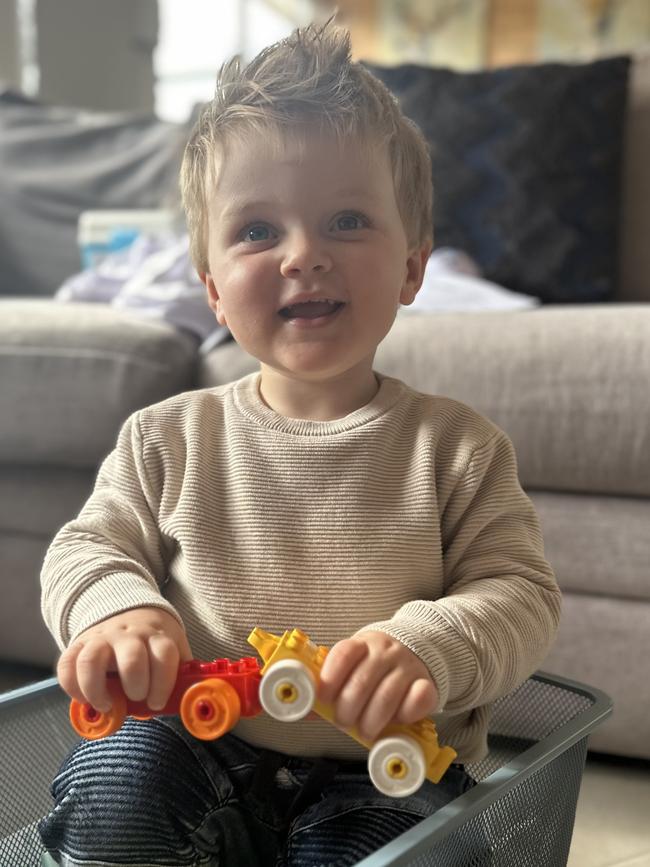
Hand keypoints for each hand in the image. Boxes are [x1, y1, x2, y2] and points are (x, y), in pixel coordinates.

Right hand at [57, 607, 191, 712]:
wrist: (128, 611)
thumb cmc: (153, 643)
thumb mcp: (174, 651)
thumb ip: (180, 676)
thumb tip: (187, 706)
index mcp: (157, 637)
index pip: (164, 655)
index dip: (163, 683)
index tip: (157, 702)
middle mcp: (129, 635)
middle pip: (132, 658)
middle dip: (135, 685)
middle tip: (136, 698)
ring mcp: (102, 638)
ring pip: (91, 660)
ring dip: (97, 689)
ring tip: (107, 705)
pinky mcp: (79, 643)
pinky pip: (66, 663)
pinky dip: (71, 686)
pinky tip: (84, 699)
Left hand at [318, 631, 437, 741]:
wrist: (415, 647)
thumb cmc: (374, 665)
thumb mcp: (351, 666)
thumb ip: (329, 686)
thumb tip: (300, 707)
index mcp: (361, 644)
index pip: (344, 654)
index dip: (330, 678)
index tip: (323, 698)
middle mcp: (385, 651)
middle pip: (362, 681)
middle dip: (348, 709)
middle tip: (344, 722)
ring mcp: (407, 665)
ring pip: (388, 694)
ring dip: (372, 720)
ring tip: (366, 730)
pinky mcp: (427, 682)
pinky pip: (419, 698)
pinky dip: (407, 713)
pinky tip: (398, 720)